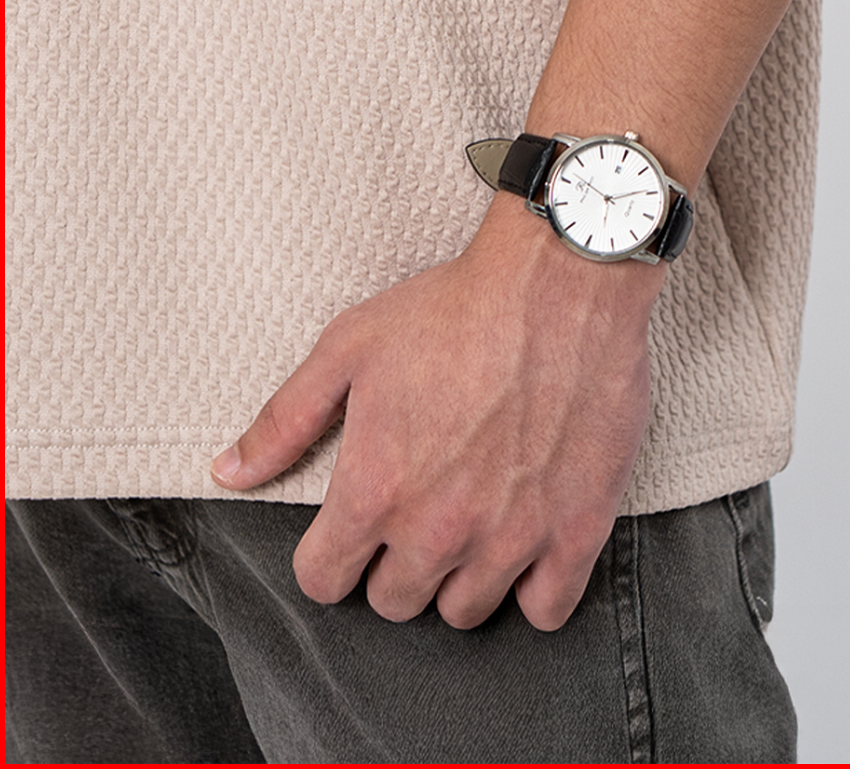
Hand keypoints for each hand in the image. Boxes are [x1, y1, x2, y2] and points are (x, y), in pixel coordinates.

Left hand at [211, 196, 664, 629]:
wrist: (559, 283)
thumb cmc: (454, 309)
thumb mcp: (349, 348)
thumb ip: (285, 420)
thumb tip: (228, 472)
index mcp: (375, 488)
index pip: (325, 580)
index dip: (330, 557)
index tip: (348, 535)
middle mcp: (438, 528)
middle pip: (395, 601)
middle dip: (392, 565)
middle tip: (415, 515)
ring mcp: (512, 536)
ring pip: (464, 611)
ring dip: (457, 577)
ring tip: (470, 526)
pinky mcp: (577, 529)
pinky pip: (546, 611)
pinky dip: (533, 589)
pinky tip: (526, 548)